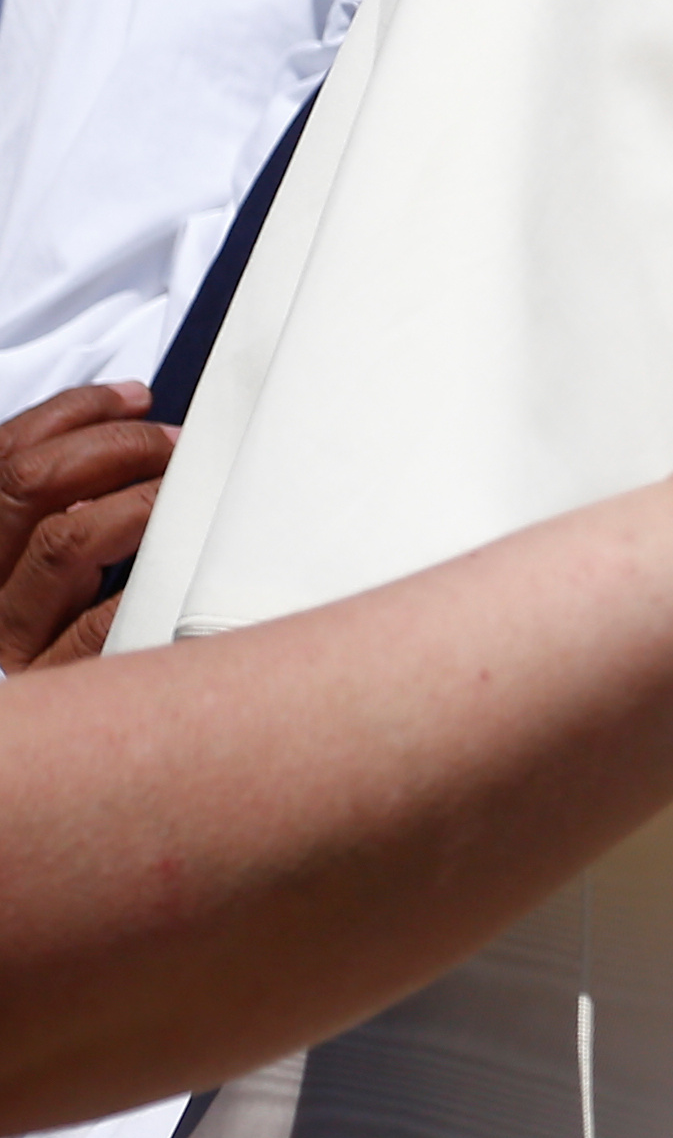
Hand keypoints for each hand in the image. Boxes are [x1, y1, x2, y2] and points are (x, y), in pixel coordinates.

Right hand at [0, 382, 177, 671]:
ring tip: (188, 491)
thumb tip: (131, 434)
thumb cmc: (54, 632)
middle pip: (30, 485)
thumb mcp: (38, 563)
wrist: (36, 738)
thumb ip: (59, 508)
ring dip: (141, 500)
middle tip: (176, 445)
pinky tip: (188, 556)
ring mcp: (7, 637)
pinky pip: (106, 616)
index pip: (6, 457)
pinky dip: (151, 576)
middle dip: (116, 445)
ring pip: (67, 542)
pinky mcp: (52, 681)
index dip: (74, 413)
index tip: (137, 399)